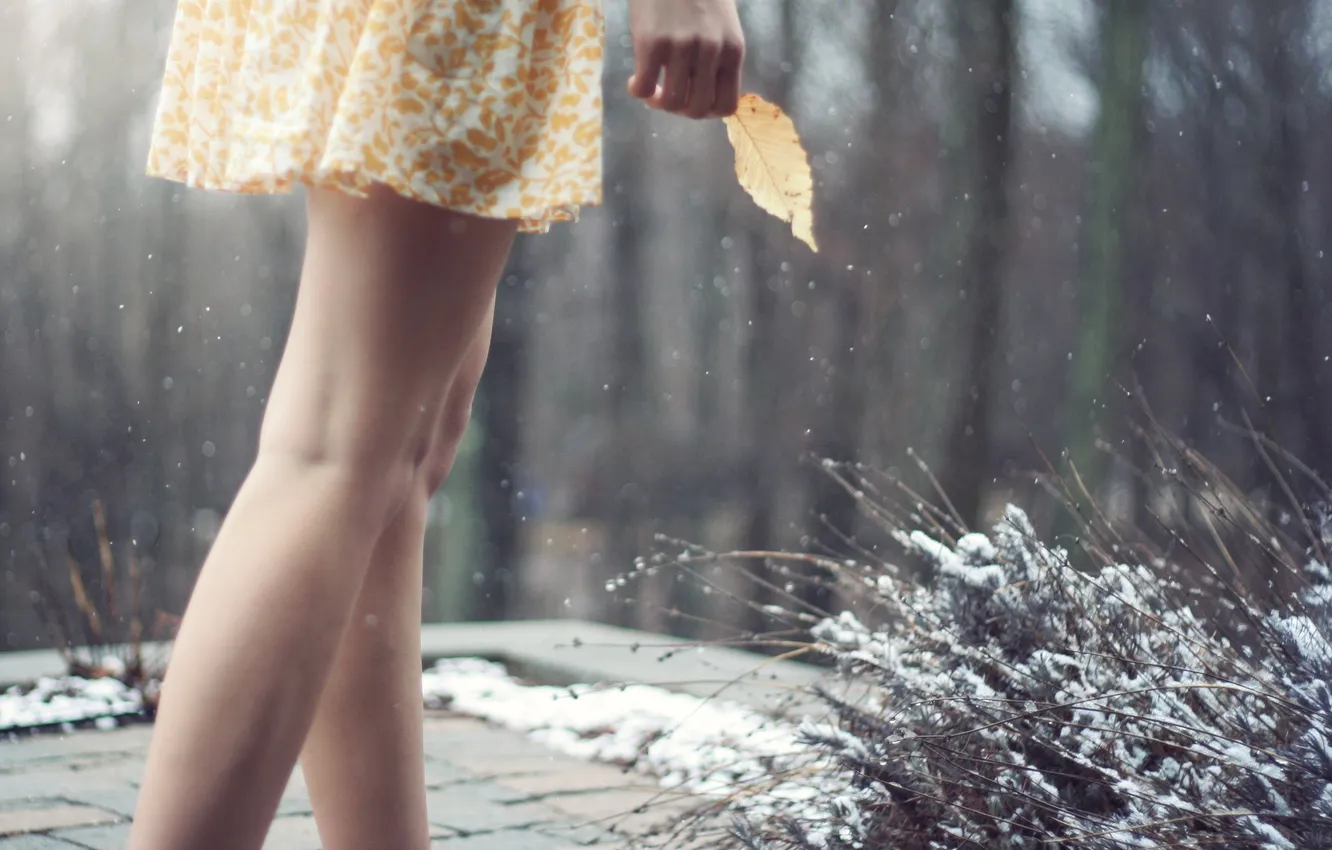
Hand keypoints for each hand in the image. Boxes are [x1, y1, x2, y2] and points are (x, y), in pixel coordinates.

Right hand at [627, 0, 744, 118]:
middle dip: (681, 111)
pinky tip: (634, 81)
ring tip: (651, 89)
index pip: (727, 105)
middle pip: (698, 109)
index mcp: (732, 50)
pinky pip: (643, 87)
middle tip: (668, 96)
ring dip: (657, 102)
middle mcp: (711, 52)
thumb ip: (717, 56)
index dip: (706, 111)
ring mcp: (682, 48)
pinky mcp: (652, 42)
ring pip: (671, 102)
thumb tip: (700, 89)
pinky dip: (637, 91)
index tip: (692, 100)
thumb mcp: (720, 25)